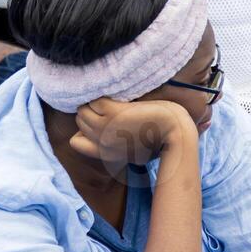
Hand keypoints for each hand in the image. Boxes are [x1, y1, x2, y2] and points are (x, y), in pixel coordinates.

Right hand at [70, 97, 194, 165]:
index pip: (75, 142)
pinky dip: (105, 97)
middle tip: (111, 108)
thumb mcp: (130, 150)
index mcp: (105, 154)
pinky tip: (121, 100)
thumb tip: (82, 137)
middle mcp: (101, 143)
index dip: (84, 129)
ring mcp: (105, 129)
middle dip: (92, 111)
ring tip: (115, 103)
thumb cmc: (157, 138)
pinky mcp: (113, 114)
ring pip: (83, 109)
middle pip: (80, 120)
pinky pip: (95, 100)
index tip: (100, 122)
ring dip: (96, 102)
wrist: (174, 131)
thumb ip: (109, 146)